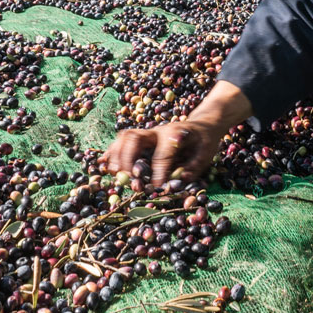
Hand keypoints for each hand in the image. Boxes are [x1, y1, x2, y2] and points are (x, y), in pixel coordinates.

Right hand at [101, 80, 253, 184]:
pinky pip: (121, 142)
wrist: (201, 125)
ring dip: (117, 156)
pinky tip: (105, 166)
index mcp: (175, 133)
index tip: (158, 188)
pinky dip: (112, 153)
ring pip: (125, 137)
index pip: (163, 153)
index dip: (159, 172)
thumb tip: (177, 182)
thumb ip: (193, 168)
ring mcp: (146, 133)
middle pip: (135, 138)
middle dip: (130, 159)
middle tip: (133, 180)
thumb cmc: (204, 141)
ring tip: (116, 174)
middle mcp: (157, 131)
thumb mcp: (206, 154)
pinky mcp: (141, 138)